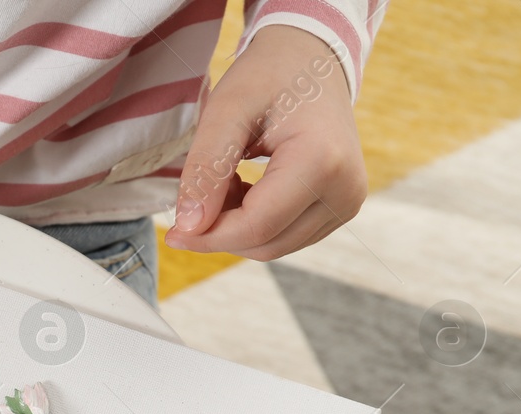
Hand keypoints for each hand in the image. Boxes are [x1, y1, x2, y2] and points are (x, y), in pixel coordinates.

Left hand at [165, 25, 365, 260]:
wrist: (312, 59)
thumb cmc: (268, 77)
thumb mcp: (226, 110)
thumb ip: (206, 169)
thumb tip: (189, 227)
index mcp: (323, 161)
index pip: (256, 226)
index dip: (208, 237)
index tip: (173, 232)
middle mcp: (345, 189)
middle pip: (266, 244)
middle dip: (222, 230)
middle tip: (202, 188)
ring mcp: (347, 202)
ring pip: (275, 246)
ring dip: (238, 227)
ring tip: (228, 180)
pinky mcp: (340, 208)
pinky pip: (286, 236)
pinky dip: (256, 223)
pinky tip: (247, 188)